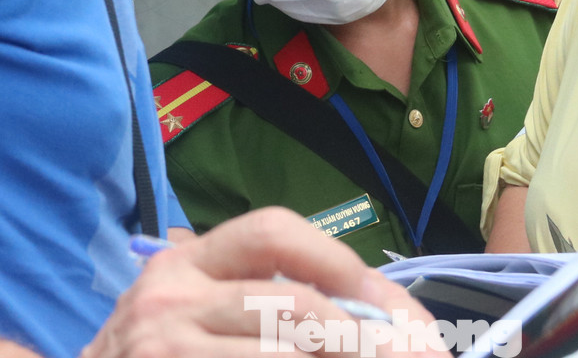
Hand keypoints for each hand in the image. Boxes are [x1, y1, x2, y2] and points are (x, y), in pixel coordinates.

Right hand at [81, 208, 448, 357]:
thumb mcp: (189, 314)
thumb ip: (260, 300)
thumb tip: (374, 316)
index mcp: (186, 261)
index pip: (273, 231)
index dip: (344, 265)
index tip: (398, 310)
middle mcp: (169, 296)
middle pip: (292, 302)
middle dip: (363, 334)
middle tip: (413, 354)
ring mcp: (164, 346)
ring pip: (285, 351)